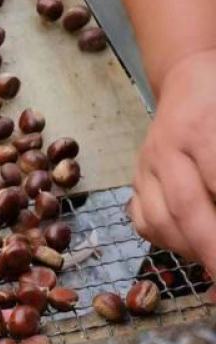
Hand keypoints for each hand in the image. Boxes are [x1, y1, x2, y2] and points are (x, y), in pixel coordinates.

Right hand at [129, 48, 215, 278]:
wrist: (188, 77)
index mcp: (203, 126)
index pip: (213, 180)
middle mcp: (167, 147)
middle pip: (187, 207)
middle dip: (210, 249)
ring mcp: (145, 166)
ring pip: (161, 221)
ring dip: (191, 251)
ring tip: (214, 266)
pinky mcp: (135, 180)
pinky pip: (144, 222)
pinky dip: (166, 242)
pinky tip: (191, 248)